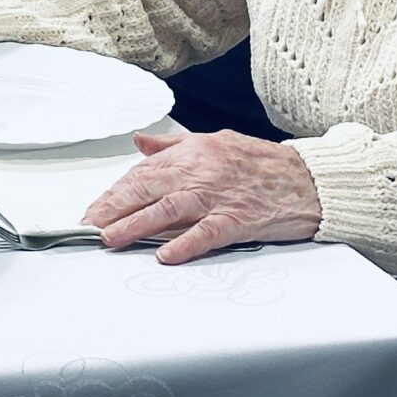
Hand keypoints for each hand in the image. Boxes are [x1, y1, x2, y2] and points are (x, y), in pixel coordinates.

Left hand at [82, 130, 321, 263]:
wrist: (307, 179)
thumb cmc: (261, 162)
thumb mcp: (213, 141)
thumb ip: (172, 146)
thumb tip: (139, 142)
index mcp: (191, 153)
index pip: (142, 173)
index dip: (115, 192)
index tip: (95, 208)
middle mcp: (199, 172)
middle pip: (147, 190)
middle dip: (114, 208)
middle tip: (90, 225)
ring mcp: (218, 197)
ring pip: (168, 210)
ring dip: (136, 226)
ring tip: (111, 238)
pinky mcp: (237, 220)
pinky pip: (206, 233)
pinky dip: (185, 244)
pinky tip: (165, 254)